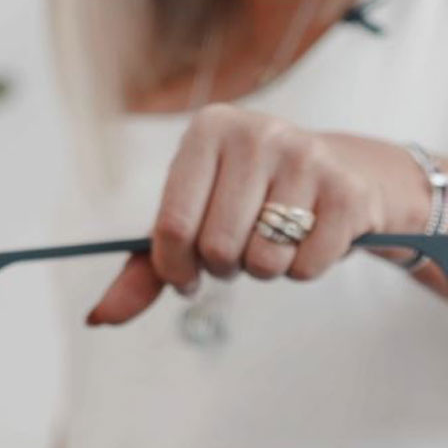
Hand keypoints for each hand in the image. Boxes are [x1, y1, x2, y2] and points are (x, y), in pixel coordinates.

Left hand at [87, 106, 425, 324]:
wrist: (338, 175)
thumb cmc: (246, 201)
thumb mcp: (191, 221)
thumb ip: (144, 269)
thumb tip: (100, 317)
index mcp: (207, 130)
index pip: (172, 227)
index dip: (176, 269)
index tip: (186, 273)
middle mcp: (258, 132)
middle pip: (217, 249)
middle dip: (223, 268)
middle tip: (238, 247)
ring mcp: (307, 156)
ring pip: (263, 263)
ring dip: (263, 270)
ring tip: (274, 238)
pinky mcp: (347, 190)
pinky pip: (306, 267)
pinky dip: (302, 270)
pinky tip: (308, 237)